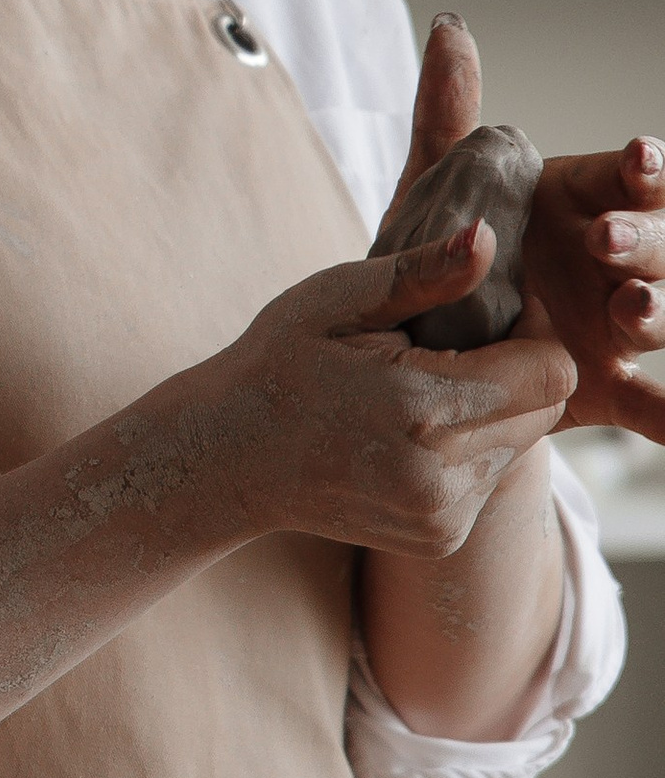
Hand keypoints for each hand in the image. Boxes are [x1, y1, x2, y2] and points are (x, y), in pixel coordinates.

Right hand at [201, 222, 574, 558]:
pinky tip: (409, 432)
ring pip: (521, 444)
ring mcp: (443, 516)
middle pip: (545, 408)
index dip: (532, 330)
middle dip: (515, 369)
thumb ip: (423, 273)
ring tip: (419, 391)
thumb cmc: (277, 362)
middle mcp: (443, 477)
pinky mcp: (440, 537)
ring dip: (492, 410)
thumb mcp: (337, 299)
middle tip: (445, 348)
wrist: (226, 456)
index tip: (485, 312)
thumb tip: (489, 239)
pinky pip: (489, 477)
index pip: (552, 371)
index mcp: (424, 410)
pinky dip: (466, 447)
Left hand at [397, 12, 664, 436]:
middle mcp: (618, 261)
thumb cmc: (447, 248)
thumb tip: (449, 28)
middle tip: (606, 242)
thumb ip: (448, 115)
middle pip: (661, 243)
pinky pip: (658, 407)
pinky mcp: (613, 387)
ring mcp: (622, 323)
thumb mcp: (436, 186)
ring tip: (632, 312)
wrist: (428, 347)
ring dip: (661, 310)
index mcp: (586, 204)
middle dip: (646, 240)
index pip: (633, 178)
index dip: (644, 168)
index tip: (637, 157)